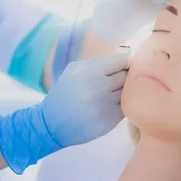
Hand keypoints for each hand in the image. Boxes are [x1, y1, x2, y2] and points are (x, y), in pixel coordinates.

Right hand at [0, 52, 129, 173]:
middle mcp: (100, 89)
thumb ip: (98, 62)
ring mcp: (106, 107)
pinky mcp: (110, 122)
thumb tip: (124, 57)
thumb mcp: (74, 70)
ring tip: (111, 93)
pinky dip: (121, 105)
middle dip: (124, 76)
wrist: (52, 123)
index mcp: (90, 73)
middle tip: (116, 80)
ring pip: (128, 92)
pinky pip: (125, 107)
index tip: (122, 65)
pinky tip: (109, 105)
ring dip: (123, 91)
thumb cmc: (64, 93)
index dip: (124, 62)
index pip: (122, 60)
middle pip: (127, 76)